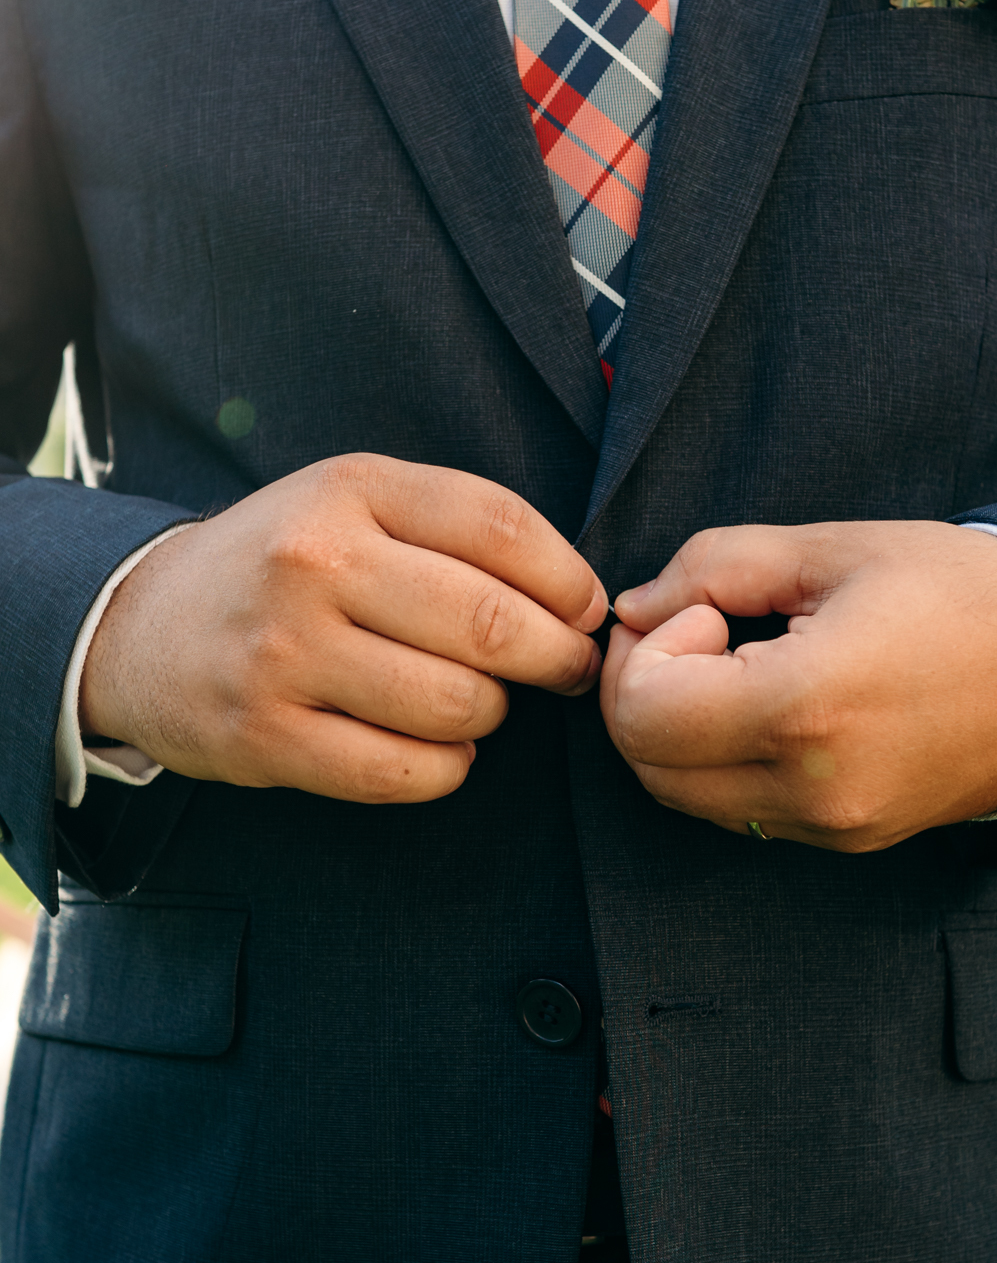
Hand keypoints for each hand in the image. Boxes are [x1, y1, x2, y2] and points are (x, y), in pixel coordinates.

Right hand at [81, 456, 606, 803]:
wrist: (144, 626)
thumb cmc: (286, 565)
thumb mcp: (356, 504)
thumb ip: (459, 528)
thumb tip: (582, 599)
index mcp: (349, 489)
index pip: (502, 529)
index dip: (568, 581)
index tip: (586, 611)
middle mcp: (313, 563)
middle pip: (489, 623)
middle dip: (554, 657)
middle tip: (564, 669)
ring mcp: (284, 654)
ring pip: (457, 706)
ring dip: (491, 714)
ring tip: (477, 703)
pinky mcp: (266, 736)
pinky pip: (407, 773)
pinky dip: (447, 768)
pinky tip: (437, 748)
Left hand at [600, 522, 996, 850]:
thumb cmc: (958, 592)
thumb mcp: (832, 550)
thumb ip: (713, 568)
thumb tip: (634, 608)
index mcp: (807, 707)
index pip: (642, 713)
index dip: (645, 651)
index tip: (704, 609)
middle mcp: (812, 787)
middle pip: (647, 766)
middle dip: (646, 690)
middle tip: (700, 630)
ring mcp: (831, 825)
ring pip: (683, 796)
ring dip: (678, 729)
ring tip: (735, 663)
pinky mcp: (847, 839)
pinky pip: (738, 811)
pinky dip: (721, 760)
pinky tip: (769, 703)